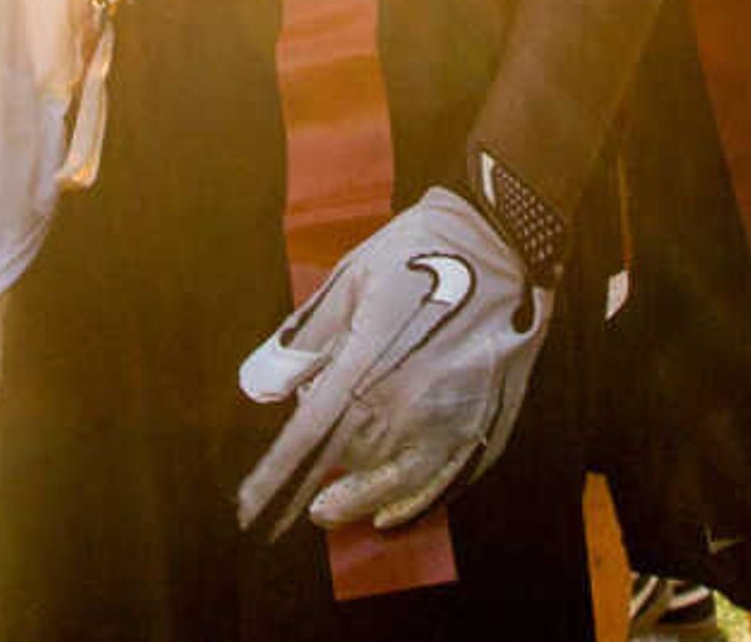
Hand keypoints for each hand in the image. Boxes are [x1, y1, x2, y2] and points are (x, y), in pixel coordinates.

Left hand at [235, 186, 548, 536]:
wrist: (501, 239)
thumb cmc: (417, 253)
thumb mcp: (348, 284)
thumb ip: (303, 341)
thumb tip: (258, 385)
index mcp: (368, 363)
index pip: (308, 435)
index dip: (275, 476)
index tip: (249, 507)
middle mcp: (410, 400)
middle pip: (352, 464)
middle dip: (321, 481)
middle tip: (305, 494)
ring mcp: (454, 416)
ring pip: (398, 483)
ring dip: (362, 500)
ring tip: (335, 511)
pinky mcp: (488, 420)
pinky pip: (448, 479)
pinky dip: (417, 499)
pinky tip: (394, 511)